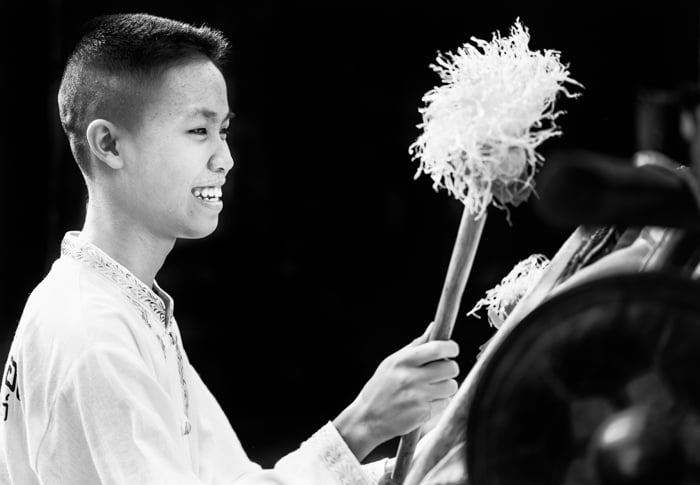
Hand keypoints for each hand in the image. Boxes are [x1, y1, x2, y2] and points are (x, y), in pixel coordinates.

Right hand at [334, 322, 459, 459]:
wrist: (368, 418)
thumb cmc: (381, 386)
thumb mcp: (392, 362)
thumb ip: (416, 346)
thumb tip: (434, 327)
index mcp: (403, 361)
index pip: (437, 348)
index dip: (451, 347)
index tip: (452, 349)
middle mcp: (411, 377)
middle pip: (450, 368)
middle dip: (450, 368)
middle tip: (442, 371)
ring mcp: (418, 396)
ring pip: (451, 386)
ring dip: (446, 387)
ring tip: (432, 388)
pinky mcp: (423, 413)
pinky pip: (444, 403)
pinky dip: (438, 402)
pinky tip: (424, 402)